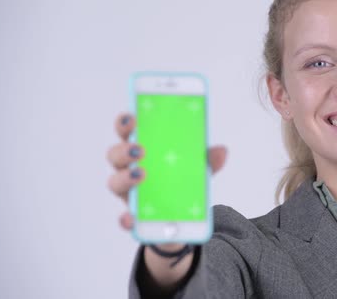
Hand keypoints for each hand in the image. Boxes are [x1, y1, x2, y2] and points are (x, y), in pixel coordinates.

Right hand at [106, 113, 227, 230]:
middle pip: (115, 155)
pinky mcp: (133, 217)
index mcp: (143, 151)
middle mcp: (129, 169)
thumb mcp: (197, 170)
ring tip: (141, 175)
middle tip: (140, 149)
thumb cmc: (181, 183)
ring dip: (125, 177)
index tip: (132, 117)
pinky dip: (126, 218)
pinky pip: (125, 217)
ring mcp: (129, 193)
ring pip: (115, 182)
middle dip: (124, 150)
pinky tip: (132, 217)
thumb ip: (208, 161)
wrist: (183, 219)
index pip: (127, 131)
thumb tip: (221, 151)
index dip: (125, 123)